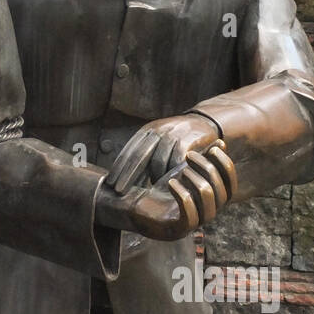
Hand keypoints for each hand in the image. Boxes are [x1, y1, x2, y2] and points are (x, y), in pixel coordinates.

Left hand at [96, 141, 236, 241]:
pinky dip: (183, 197)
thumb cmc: (158, 186)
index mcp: (211, 202)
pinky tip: (170, 183)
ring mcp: (191, 226)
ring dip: (197, 184)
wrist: (130, 202)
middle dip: (208, 171)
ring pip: (210, 208)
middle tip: (190, 155)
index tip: (214, 148)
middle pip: (222, 196)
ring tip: (181, 170)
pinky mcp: (175, 231)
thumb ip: (202, 159)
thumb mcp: (183, 169)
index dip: (227, 168)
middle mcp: (205, 215)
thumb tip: (221, 142)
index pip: (231, 188)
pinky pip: (189, 218)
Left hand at [107, 113, 222, 193]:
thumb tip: (124, 177)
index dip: (119, 168)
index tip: (109, 184)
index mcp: (146, 131)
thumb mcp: (157, 140)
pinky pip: (175, 161)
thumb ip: (144, 155)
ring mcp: (172, 135)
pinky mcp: (188, 141)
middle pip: (138, 156)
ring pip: (157, 161)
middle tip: (118, 191)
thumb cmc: (177, 137)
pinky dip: (171, 173)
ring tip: (145, 192)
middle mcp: (157, 132)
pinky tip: (167, 184)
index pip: (129, 151)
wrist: (203, 121)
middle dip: (127, 175)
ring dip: (151, 178)